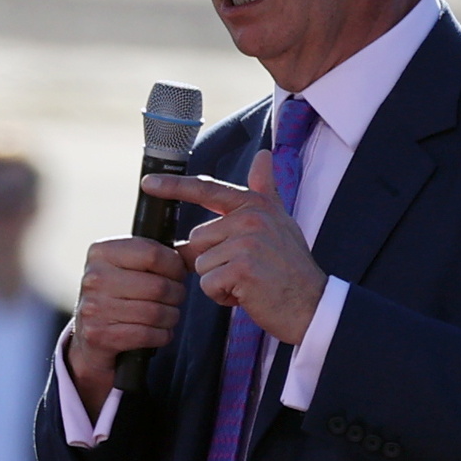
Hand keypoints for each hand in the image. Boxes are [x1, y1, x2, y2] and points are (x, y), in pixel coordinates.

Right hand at [65, 235, 188, 414]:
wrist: (86, 337)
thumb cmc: (115, 296)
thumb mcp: (125, 267)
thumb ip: (154, 256)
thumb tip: (192, 250)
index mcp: (101, 253)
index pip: (152, 253)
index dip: (175, 266)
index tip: (178, 274)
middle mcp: (94, 278)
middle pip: (158, 286)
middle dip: (177, 294)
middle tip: (175, 297)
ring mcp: (94, 307)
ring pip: (156, 313)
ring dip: (171, 317)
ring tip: (168, 315)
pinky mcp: (100, 335)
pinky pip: (148, 335)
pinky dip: (162, 335)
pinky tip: (159, 332)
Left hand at [143, 149, 325, 344]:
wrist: (312, 306)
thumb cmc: (290, 267)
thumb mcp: (280, 222)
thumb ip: (266, 190)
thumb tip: (263, 154)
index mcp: (255, 205)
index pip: (207, 190)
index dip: (174, 186)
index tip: (147, 182)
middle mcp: (251, 218)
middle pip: (196, 239)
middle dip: (213, 261)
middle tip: (245, 270)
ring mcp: (247, 242)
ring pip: (200, 263)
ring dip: (217, 280)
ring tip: (248, 282)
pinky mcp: (242, 268)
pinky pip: (207, 283)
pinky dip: (222, 296)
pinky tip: (247, 295)